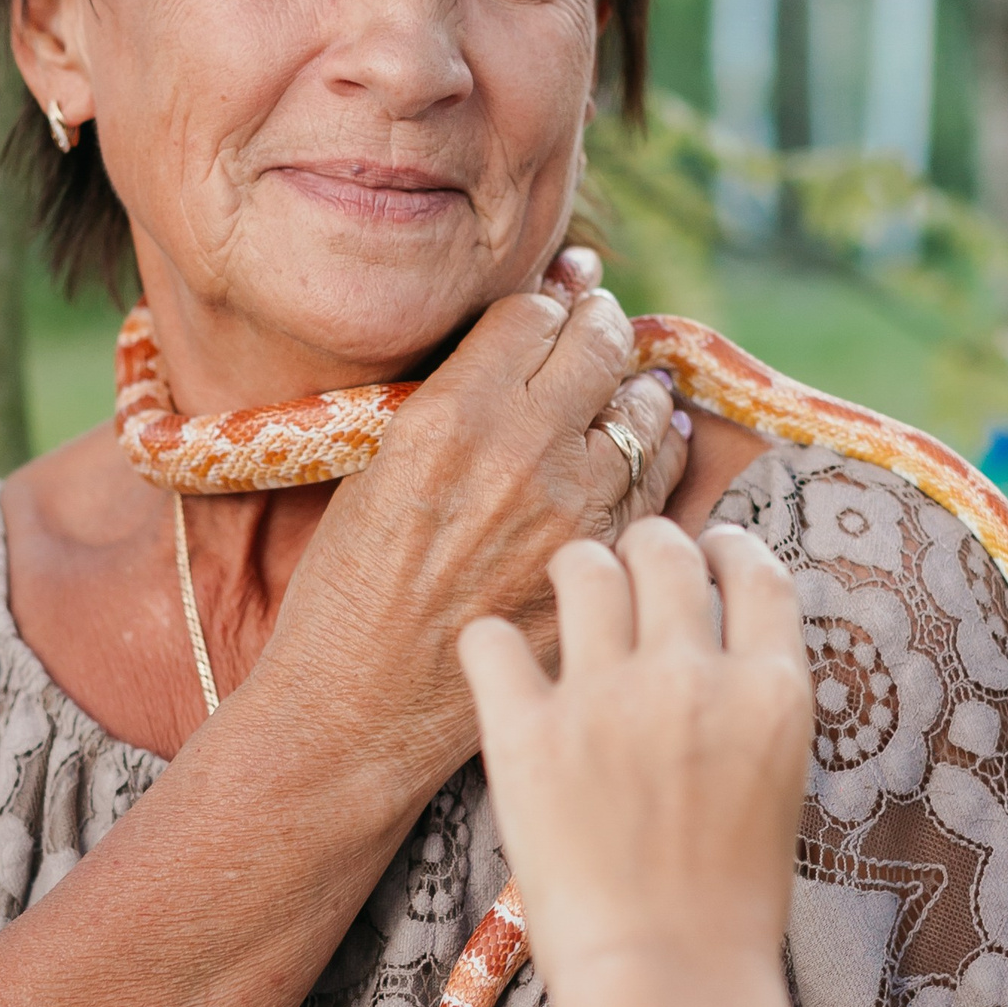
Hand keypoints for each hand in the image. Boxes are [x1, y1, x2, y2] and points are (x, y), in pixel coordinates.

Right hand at [250, 274, 691, 800]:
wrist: (357, 709)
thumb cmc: (347, 590)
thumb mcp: (376, 468)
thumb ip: (450, 400)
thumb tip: (516, 338)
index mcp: (452, 416)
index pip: (532, 314)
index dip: (546, 300)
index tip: (555, 298)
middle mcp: (523, 453)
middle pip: (597, 343)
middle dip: (598, 323)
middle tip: (595, 322)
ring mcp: (575, 513)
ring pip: (641, 407)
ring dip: (632, 387)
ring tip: (622, 383)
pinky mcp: (604, 568)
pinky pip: (660, 483)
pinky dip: (659, 452)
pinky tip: (652, 443)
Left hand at [458, 519, 811, 978]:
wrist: (666, 979)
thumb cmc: (728, 902)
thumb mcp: (777, 780)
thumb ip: (750, 699)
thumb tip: (715, 637)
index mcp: (769, 689)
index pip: (754, 569)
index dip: (726, 548)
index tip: (709, 552)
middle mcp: (690, 674)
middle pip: (662, 548)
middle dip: (644, 548)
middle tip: (627, 575)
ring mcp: (604, 698)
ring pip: (581, 566)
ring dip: (574, 572)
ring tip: (566, 599)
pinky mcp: (526, 732)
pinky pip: (488, 639)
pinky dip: (488, 644)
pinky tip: (500, 667)